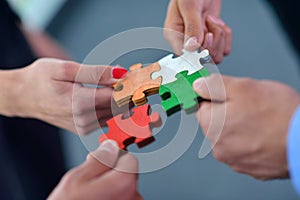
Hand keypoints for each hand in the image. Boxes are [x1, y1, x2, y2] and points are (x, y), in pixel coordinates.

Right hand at [12, 58, 126, 133]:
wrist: (23, 96)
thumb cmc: (40, 79)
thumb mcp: (66, 68)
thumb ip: (96, 73)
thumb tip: (120, 74)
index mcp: (79, 103)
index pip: (116, 97)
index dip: (130, 87)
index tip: (138, 77)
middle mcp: (83, 119)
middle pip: (118, 107)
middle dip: (128, 92)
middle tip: (133, 78)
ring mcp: (83, 127)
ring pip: (114, 114)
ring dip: (121, 100)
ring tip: (122, 84)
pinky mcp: (84, 129)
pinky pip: (106, 118)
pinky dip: (112, 107)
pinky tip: (110, 95)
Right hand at [48, 140, 141, 199]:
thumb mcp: (78, 177)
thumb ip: (99, 158)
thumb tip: (110, 146)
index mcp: (124, 182)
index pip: (129, 158)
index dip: (113, 158)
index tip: (103, 160)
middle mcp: (134, 196)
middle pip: (127, 174)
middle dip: (111, 173)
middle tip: (91, 182)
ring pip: (123, 188)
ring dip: (110, 188)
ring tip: (91, 197)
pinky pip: (122, 199)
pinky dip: (112, 198)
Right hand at [164, 0, 231, 62]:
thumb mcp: (189, 5)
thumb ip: (191, 26)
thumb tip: (192, 47)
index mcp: (174, 35)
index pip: (185, 56)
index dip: (198, 53)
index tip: (206, 38)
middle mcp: (186, 42)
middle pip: (203, 60)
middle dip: (212, 43)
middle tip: (209, 25)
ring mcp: (200, 42)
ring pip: (215, 56)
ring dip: (219, 38)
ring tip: (212, 22)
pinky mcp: (212, 40)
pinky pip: (224, 49)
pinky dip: (226, 37)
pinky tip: (218, 24)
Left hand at [193, 74, 299, 179]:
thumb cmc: (280, 114)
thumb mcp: (243, 87)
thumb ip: (214, 85)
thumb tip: (197, 85)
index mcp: (211, 125)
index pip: (200, 107)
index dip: (213, 97)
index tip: (223, 94)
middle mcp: (218, 146)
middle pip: (215, 122)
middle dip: (228, 112)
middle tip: (250, 106)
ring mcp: (233, 159)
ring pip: (230, 136)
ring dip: (240, 128)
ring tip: (260, 121)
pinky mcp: (249, 168)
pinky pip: (244, 150)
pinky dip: (251, 142)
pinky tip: (264, 134)